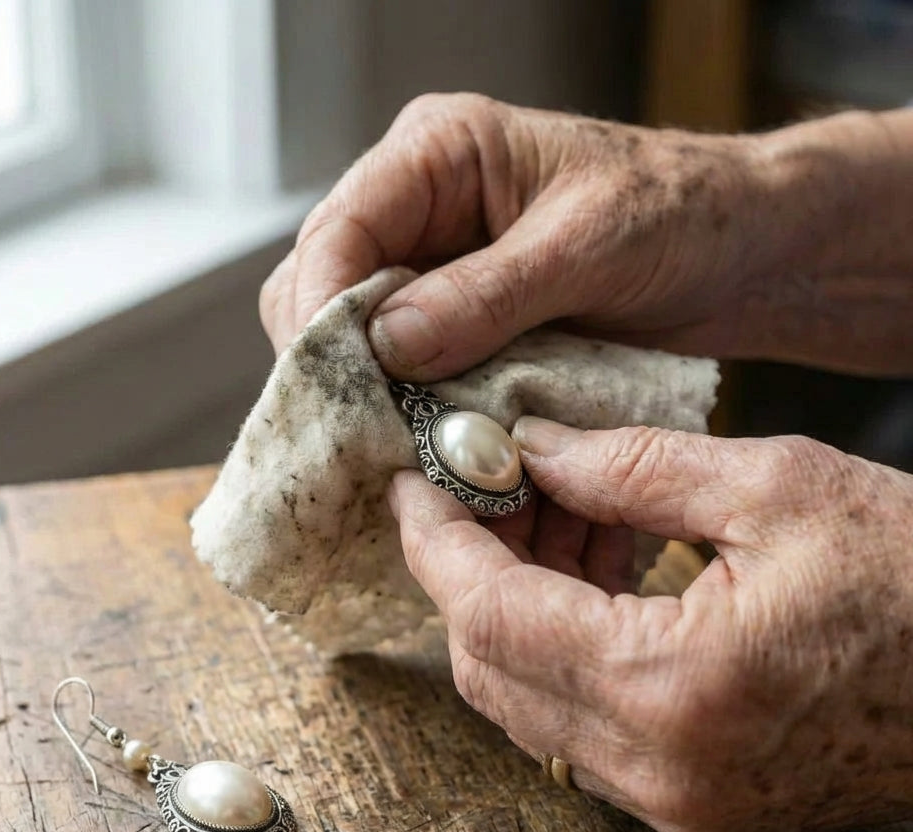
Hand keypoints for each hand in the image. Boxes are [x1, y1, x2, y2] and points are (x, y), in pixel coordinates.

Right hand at [262, 94, 912, 378]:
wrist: (741, 253)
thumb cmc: (681, 214)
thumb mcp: (587, 245)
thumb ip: (486, 294)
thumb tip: (388, 344)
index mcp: (439, 154)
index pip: (338, 230)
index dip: (321, 311)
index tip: (330, 386)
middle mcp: (421, 209)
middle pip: (326, 288)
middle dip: (333, 362)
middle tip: (357, 433)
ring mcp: (436, 269)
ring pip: (355, 337)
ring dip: (368, 393)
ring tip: (388, 448)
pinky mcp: (460, 322)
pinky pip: (403, 368)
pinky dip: (406, 408)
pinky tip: (420, 442)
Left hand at [388, 418, 912, 831]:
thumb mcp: (780, 487)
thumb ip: (633, 466)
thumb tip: (531, 448)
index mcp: (677, 689)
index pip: (491, 618)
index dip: (435, 544)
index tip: (410, 486)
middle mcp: (661, 770)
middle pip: (491, 669)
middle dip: (467, 570)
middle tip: (484, 487)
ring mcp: (676, 805)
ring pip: (526, 703)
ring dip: (513, 605)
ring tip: (552, 514)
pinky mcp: (693, 807)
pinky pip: (578, 726)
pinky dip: (560, 647)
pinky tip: (593, 571)